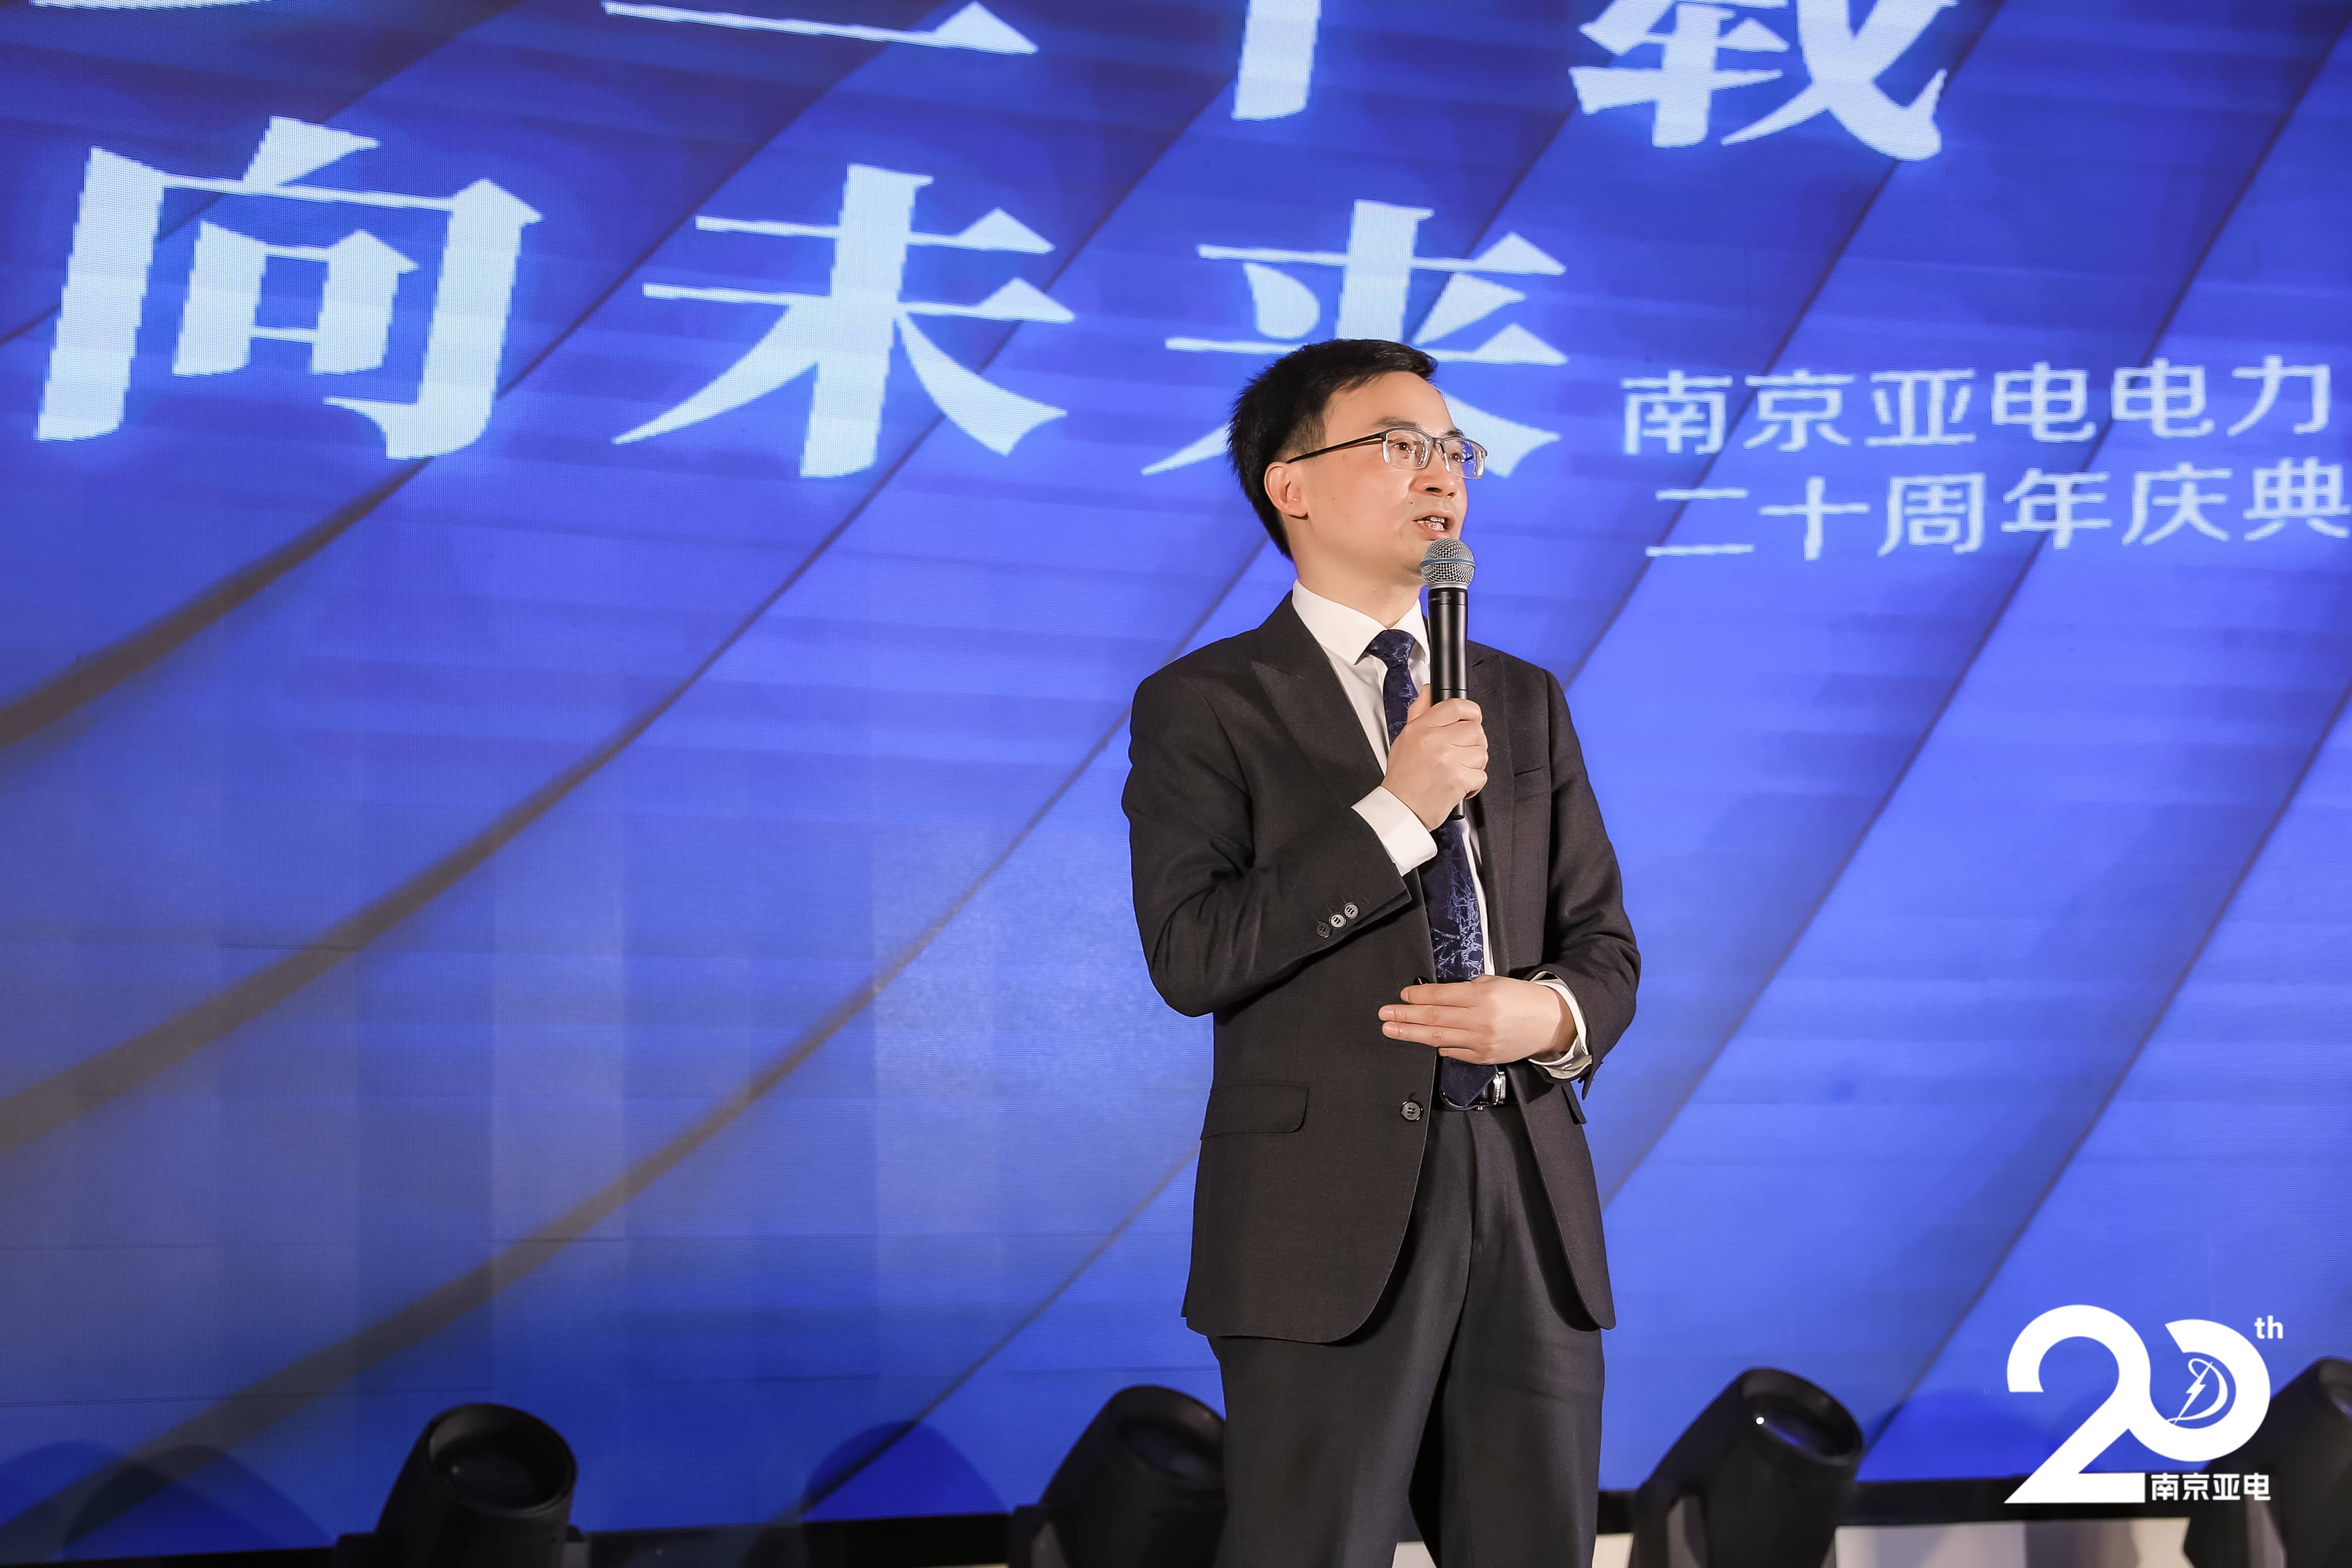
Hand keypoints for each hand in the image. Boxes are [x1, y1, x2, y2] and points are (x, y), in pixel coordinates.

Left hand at [1378, 974, 1573, 1064]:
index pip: (1440, 996)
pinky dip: (1438, 1045)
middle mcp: (1479, 1020)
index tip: (1401, 995)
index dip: (1417, 996)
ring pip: (1438, 1038)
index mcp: (1482, 996)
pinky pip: (1454, 1052)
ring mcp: (1481, 1042)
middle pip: (1433, 1018)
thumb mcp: (1493, 983)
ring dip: (1411, 1034)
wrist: (1550, 1022)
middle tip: (1384, 1014)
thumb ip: (1464, 990)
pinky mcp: (1484, 1057)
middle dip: (1405, 1016)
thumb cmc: (1519, 997)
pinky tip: (1424, 1040)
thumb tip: (1433, 997)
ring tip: (1391, 1029)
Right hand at [1381, 689, 1486, 829]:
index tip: (1473, 717)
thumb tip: (1429, 691)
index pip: (1455, 706)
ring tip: (1459, 769)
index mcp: (1422, 728)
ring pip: (1482, 753)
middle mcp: (1435, 741)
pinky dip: (1474, 783)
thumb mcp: (1405, 738)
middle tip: (1463, 752)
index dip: (1471, 711)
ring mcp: (1448, 760)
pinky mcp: (1459, 780)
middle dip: (1474, 742)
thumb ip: (1419, 712)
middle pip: (1475, 730)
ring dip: (1474, 764)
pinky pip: (1482, 775)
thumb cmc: (1403, 777)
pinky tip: (1460, 783)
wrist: (1401, 808)